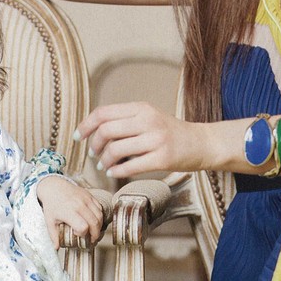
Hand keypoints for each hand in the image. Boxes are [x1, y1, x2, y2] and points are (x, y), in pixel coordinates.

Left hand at [36, 176, 104, 247]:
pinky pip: (99, 208)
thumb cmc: (51, 205)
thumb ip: (53, 235)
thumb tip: (57, 248)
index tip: (77, 234)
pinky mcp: (89, 195)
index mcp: (69, 212)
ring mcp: (86, 199)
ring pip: (99, 215)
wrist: (54, 186)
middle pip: (95, 223)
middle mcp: (79, 205)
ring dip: (99, 226)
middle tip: (92, 240)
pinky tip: (95, 221)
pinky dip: (99, 216)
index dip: (83, 233)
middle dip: (95, 234)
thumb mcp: (49, 221)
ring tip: (95, 232)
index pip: (83, 227)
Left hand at [74, 102, 208, 178]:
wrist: (202, 143)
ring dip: (104, 161)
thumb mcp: (149, 116)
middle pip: (106, 131)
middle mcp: (148, 120)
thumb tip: (94, 130)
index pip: (103, 112)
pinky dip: (116, 171)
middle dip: (94, 146)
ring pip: (116, 150)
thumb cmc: (171, 132)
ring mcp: (156, 139)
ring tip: (105, 166)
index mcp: (141, 108)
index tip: (79, 137)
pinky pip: (130, 166)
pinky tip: (114, 172)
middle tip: (94, 155)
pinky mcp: (162, 158)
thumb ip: (125, 120)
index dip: (86, 125)